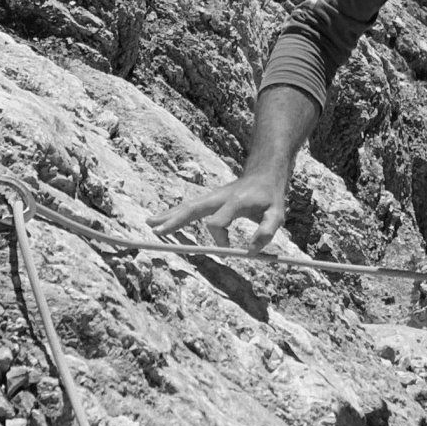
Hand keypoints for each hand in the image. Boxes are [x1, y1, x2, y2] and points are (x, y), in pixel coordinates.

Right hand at [155, 162, 287, 254]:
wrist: (264, 172)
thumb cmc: (271, 196)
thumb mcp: (277, 214)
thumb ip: (266, 232)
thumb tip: (250, 253)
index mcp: (235, 201)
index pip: (217, 221)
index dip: (220, 239)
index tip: (229, 250)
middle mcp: (220, 196)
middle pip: (193, 209)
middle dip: (175, 221)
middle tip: (157, 231)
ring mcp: (213, 196)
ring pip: (188, 206)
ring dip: (169, 215)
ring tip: (149, 223)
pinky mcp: (210, 199)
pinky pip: (190, 207)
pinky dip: (174, 213)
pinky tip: (160, 219)